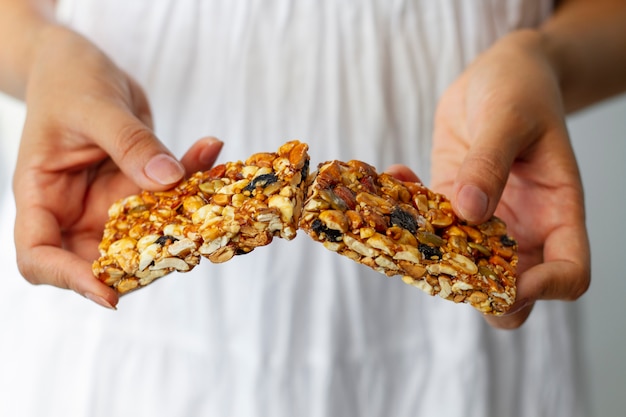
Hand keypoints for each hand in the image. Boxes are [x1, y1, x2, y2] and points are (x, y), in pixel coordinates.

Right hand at [12, 25, 222, 308]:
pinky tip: (210, 150)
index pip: (39, 256)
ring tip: (210, 200)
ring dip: (180, 224)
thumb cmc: (67, 80)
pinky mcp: (139, 188)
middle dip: (143, 263)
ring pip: (145, 235)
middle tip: (186, 250)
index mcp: (42, 196)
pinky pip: (169, 198)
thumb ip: (129, 143)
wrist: (79, 63)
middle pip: (100, 260)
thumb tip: (168, 180)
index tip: (108, 292)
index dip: (69, 279)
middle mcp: (75, 209)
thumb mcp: (94, 106)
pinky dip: (192, 179)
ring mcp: (109, 202)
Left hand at [430, 30, 589, 328]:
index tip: (509, 280)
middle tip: (444, 270)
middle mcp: (522, 225)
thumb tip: (469, 211)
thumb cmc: (521, 91)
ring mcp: (483, 219)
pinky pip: (428, 226)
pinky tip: (396, 174)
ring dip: (430, 257)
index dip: (544, 289)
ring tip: (402, 223)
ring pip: (463, 265)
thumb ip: (490, 163)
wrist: (499, 74)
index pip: (568, 273)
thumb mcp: (509, 119)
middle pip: (512, 289)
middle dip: (481, 295)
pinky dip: (406, 212)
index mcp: (556, 210)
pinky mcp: (450, 203)